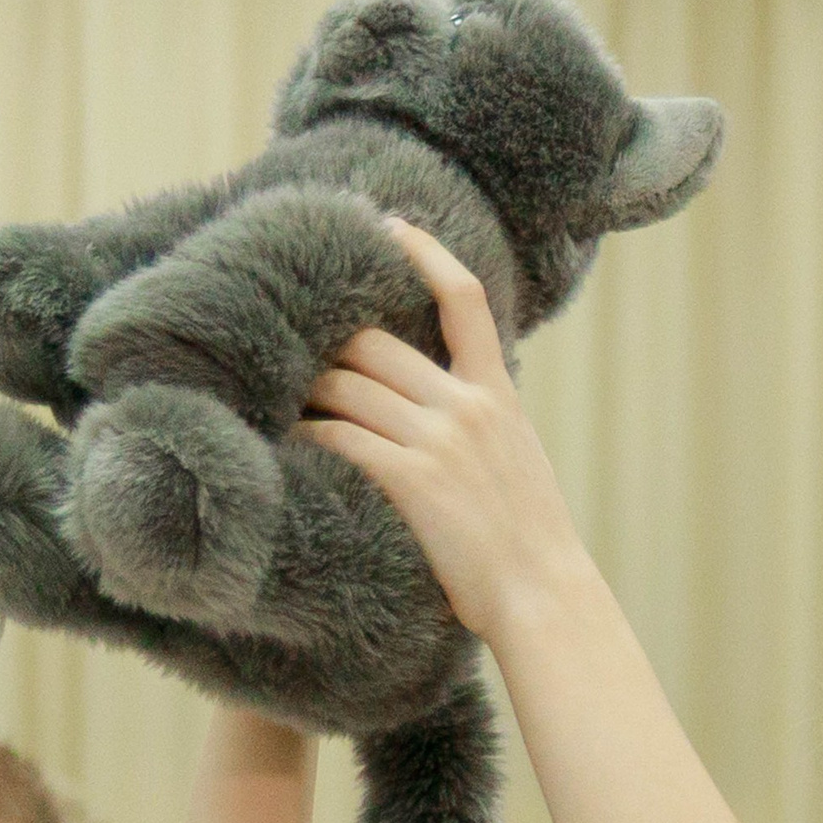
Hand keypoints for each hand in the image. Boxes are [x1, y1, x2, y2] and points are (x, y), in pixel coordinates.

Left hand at [298, 220, 590, 639]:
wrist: (544, 596)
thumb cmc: (529, 543)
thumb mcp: (519, 460)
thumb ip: (484, 419)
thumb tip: (444, 400)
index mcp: (496, 395)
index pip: (462, 300)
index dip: (424, 253)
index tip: (389, 227)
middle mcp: (466, 406)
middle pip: (374, 343)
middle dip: (328, 349)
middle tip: (292, 359)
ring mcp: (439, 442)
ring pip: (347, 387)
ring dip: (306, 393)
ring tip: (278, 403)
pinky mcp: (412, 481)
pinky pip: (341, 437)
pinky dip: (308, 434)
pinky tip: (287, 442)